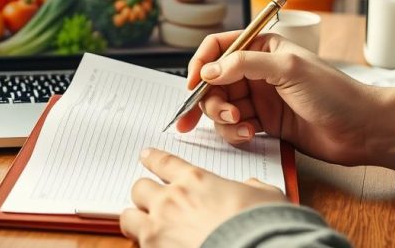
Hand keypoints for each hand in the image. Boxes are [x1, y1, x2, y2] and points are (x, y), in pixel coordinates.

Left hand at [120, 148, 286, 247]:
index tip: (145, 156)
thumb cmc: (263, 225)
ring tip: (144, 227)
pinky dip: (145, 244)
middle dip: (145, 194)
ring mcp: (159, 227)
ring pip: (129, 217)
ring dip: (136, 220)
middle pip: (140, 187)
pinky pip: (138, 244)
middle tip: (152, 201)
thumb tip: (251, 187)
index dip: (152, 158)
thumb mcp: (265, 196)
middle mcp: (171, 199)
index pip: (164, 162)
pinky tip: (156, 245)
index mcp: (195, 180)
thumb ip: (251, 187)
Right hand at [178, 32, 394, 169]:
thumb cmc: (335, 93)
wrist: (362, 130)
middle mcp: (256, 71)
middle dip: (210, 99)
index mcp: (262, 48)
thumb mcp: (288, 69)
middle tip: (223, 113)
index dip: (200, 64)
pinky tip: (249, 135)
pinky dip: (234, 132)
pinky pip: (233, 126)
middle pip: (213, 81)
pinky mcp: (264, 123)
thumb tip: (208, 71)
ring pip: (220, 106)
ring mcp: (259, 98)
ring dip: (223, 118)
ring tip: (242, 125)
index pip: (218, 48)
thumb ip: (244, 65)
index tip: (192, 85)